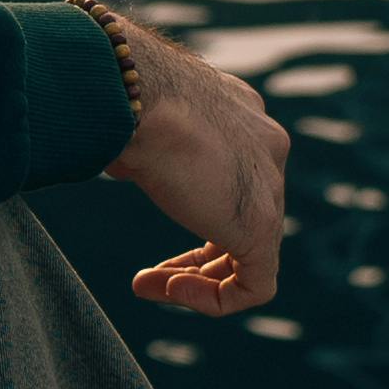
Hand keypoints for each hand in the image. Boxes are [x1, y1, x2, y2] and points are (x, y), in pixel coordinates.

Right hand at [100, 9, 290, 313]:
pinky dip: (213, 298)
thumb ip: (142, 141)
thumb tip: (120, 161)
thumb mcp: (133, 114)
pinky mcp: (264, 224)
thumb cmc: (119, 93)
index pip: (228, 173)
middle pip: (240, 212)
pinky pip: (254, 282)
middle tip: (150, 275)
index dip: (188, 207)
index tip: (148, 211)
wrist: (136, 90)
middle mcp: (263, 142)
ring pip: (250, 251)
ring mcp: (269, 182)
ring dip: (197, 279)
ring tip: (149, 286)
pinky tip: (168, 288)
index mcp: (237, 110)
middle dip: (195, 255)